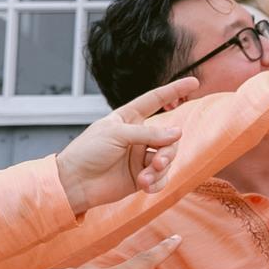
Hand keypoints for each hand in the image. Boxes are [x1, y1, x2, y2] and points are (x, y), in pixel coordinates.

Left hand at [55, 76, 198, 213]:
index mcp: (128, 119)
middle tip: (158, 162)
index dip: (174, 91)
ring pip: (167, 158)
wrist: (74, 183)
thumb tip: (178, 133)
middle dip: (168, 151)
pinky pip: (161, 178)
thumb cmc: (87, 152)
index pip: (155, 100)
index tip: (194, 83)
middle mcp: (138, 136)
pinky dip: (157, 182)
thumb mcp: (116, 134)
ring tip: (147, 176)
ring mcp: (141, 157)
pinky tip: (146, 186)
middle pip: (169, 137)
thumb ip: (148, 133)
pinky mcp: (142, 176)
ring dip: (161, 168)